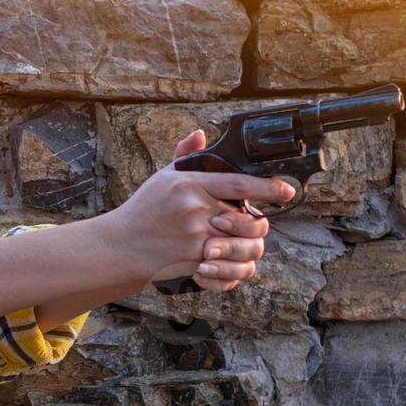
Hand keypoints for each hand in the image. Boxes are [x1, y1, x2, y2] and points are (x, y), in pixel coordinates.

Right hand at [108, 129, 290, 292]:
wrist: (119, 246)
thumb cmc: (144, 210)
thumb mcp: (162, 177)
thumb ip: (186, 156)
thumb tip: (201, 134)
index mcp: (191, 184)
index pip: (240, 183)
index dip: (268, 187)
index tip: (286, 190)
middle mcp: (196, 211)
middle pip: (250, 220)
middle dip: (259, 224)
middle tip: (256, 224)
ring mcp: (196, 239)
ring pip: (245, 248)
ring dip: (248, 249)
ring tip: (242, 245)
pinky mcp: (193, 263)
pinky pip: (228, 270)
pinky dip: (233, 271)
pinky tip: (229, 264)